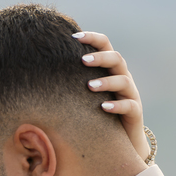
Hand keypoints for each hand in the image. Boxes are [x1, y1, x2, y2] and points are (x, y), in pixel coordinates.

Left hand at [74, 31, 150, 161]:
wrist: (123, 138)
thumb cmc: (96, 112)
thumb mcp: (85, 93)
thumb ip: (73, 79)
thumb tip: (41, 68)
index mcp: (110, 68)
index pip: (105, 45)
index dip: (93, 38)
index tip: (74, 37)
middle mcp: (122, 77)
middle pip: (116, 59)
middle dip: (100, 58)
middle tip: (83, 60)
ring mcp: (130, 94)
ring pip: (123, 81)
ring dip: (106, 82)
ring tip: (89, 86)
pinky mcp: (135, 112)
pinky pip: (129, 106)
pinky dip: (116, 105)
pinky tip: (103, 108)